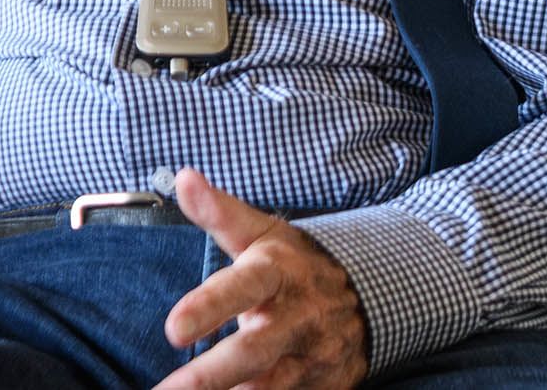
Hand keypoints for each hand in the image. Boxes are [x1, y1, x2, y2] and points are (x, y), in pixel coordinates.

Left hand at [154, 168, 366, 389]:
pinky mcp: (325, 385)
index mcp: (278, 273)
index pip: (243, 288)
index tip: (174, 330)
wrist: (372, 294)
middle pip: (254, 350)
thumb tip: (183, 177)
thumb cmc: (295, 263)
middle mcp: (298, 317)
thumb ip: (219, 212)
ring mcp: (314, 356)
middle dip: (209, 375)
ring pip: (269, 386)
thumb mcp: (261, 231)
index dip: (210, 308)